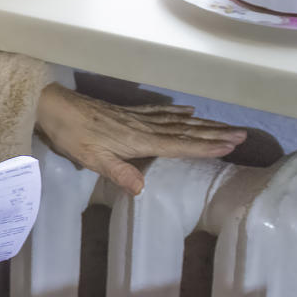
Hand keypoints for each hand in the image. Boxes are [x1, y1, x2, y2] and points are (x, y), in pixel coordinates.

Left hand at [35, 82, 245, 195]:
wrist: (54, 106)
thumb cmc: (71, 134)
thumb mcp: (91, 158)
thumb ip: (117, 172)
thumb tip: (142, 190)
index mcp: (138, 140)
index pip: (178, 145)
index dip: (204, 146)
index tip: (230, 146)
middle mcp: (143, 127)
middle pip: (185, 130)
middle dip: (214, 134)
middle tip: (242, 134)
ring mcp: (136, 117)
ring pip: (177, 121)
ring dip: (203, 123)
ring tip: (226, 125)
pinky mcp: (127, 112)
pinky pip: (160, 112)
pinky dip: (177, 112)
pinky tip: (189, 110)